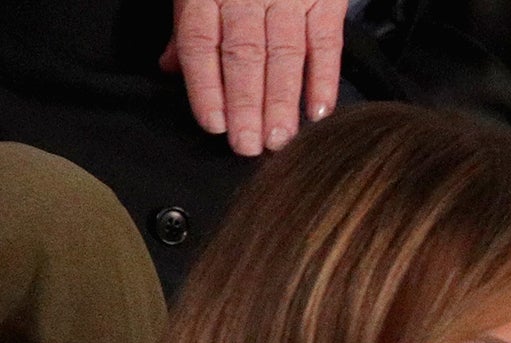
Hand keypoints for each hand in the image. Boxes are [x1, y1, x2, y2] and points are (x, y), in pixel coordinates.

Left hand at [159, 0, 347, 156]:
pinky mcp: (325, 0)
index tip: (213, 124)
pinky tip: (319, 113)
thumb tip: (171, 67)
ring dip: (282, 101)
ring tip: (280, 139)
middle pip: (243, 55)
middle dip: (246, 104)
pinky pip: (325, 43)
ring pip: (283, 54)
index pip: (201, 43)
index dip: (206, 86)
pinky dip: (324, 79)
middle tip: (249, 146)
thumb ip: (187, 22)